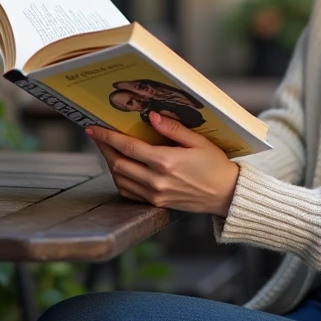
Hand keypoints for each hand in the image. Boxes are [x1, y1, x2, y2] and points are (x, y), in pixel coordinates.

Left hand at [86, 112, 239, 216]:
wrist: (226, 194)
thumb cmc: (215, 165)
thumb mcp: (199, 142)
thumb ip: (173, 129)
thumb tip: (151, 116)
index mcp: (165, 162)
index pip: (127, 147)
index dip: (107, 136)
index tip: (93, 127)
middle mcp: (156, 181)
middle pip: (117, 163)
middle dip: (104, 147)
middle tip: (96, 134)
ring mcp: (154, 195)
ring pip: (120, 178)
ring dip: (110, 162)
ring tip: (108, 148)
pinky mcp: (156, 204)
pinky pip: (128, 192)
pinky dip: (119, 179)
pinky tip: (121, 167)